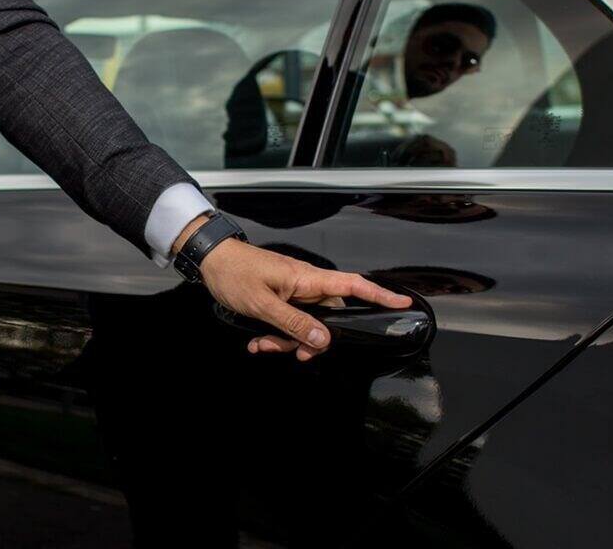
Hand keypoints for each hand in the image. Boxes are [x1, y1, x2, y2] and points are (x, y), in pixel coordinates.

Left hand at [178, 218, 414, 360]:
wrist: (210, 260)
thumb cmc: (234, 274)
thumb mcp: (262, 304)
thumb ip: (294, 323)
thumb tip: (323, 339)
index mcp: (306, 279)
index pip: (352, 286)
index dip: (379, 294)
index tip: (402, 302)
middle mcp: (305, 285)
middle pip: (328, 318)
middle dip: (311, 340)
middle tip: (291, 352)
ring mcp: (293, 292)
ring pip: (306, 325)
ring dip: (287, 340)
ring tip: (263, 343)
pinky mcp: (281, 298)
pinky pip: (289, 322)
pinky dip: (276, 335)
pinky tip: (257, 341)